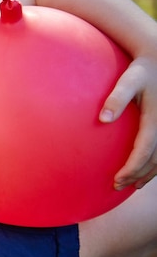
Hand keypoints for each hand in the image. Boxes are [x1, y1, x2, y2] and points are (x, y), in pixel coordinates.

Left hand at [101, 55, 156, 189]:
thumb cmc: (141, 70)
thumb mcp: (129, 80)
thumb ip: (117, 98)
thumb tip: (103, 119)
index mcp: (156, 117)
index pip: (144, 149)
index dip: (132, 167)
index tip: (117, 179)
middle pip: (156, 158)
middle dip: (138, 174)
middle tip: (118, 185)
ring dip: (148, 172)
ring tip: (132, 184)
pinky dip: (156, 163)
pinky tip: (144, 171)